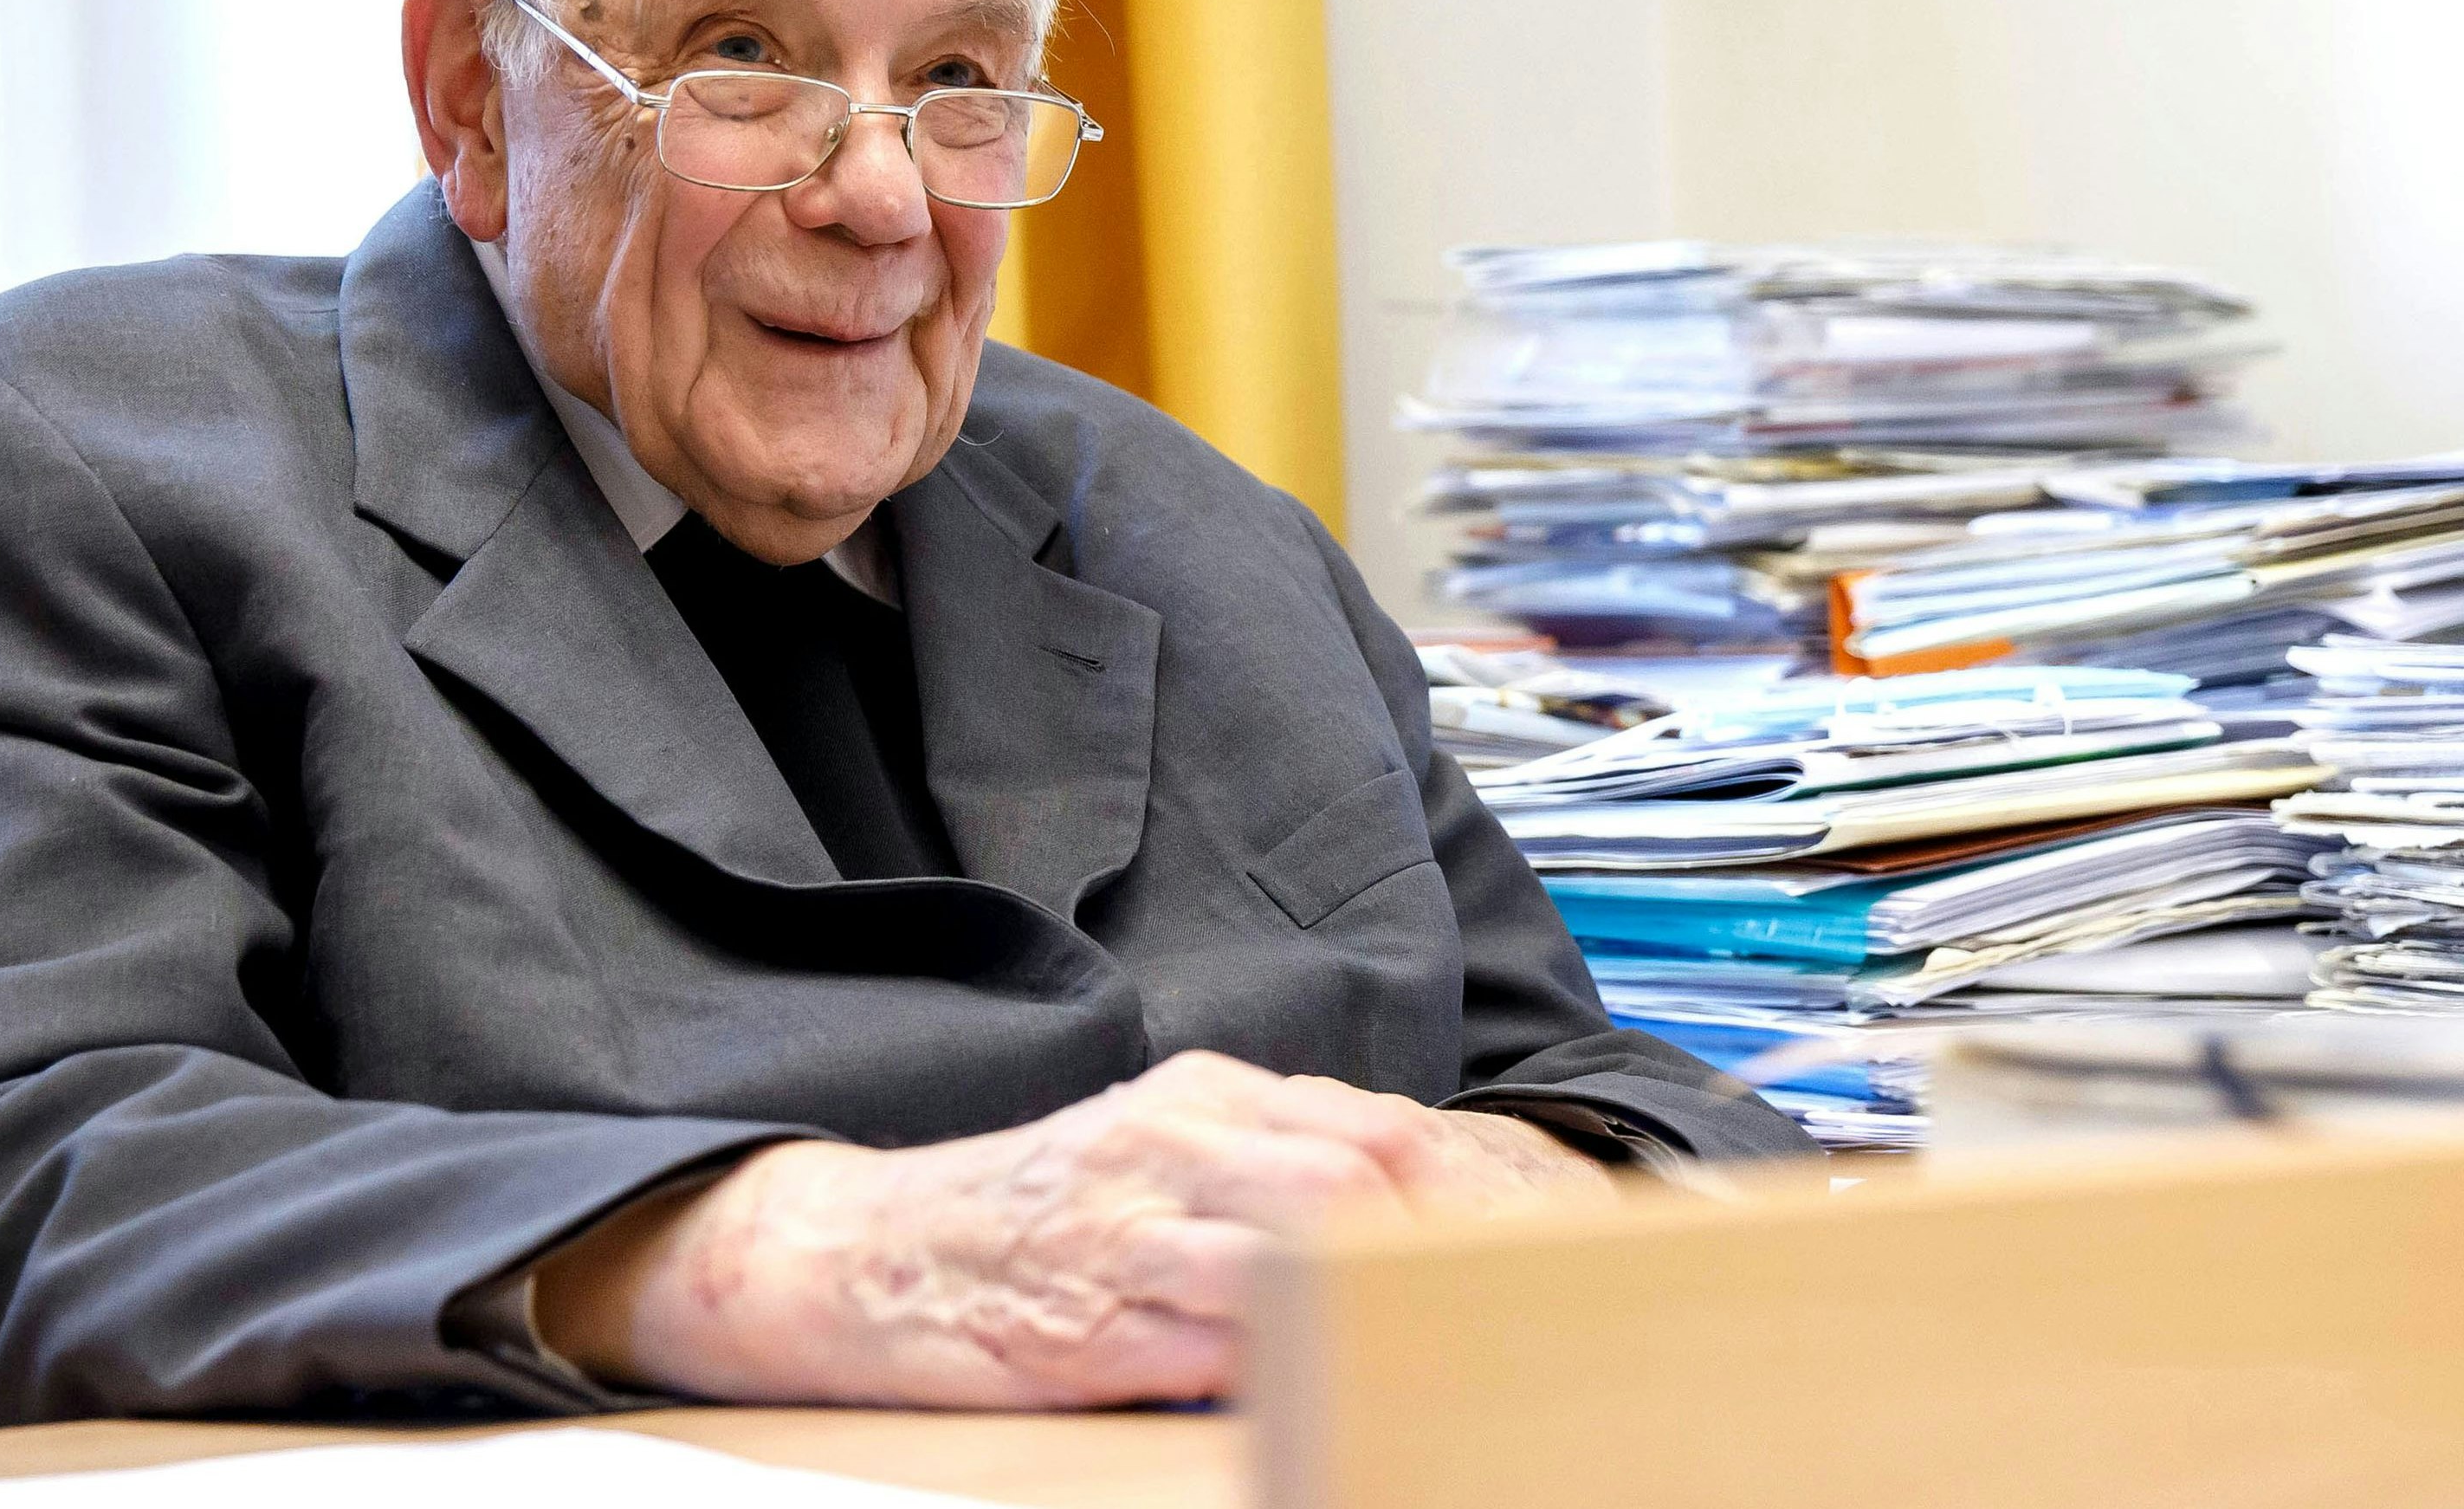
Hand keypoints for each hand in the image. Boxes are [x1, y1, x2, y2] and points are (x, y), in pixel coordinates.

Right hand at [532, 1050, 1617, 1406]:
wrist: (858, 1256)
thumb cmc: (1033, 1235)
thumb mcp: (1167, 1184)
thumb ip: (1282, 1199)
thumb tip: (1427, 1250)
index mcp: (1226, 1101)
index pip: (1401, 1134)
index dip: (1512, 1188)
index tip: (1604, 1240)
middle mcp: (1198, 1133)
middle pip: (1386, 1165)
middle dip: (1498, 1226)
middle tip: (1595, 1285)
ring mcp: (1146, 1209)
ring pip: (1320, 1224)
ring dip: (1427, 1273)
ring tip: (1518, 1324)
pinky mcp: (1096, 1295)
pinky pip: (1220, 1312)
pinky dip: (1302, 1336)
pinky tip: (1364, 1363)